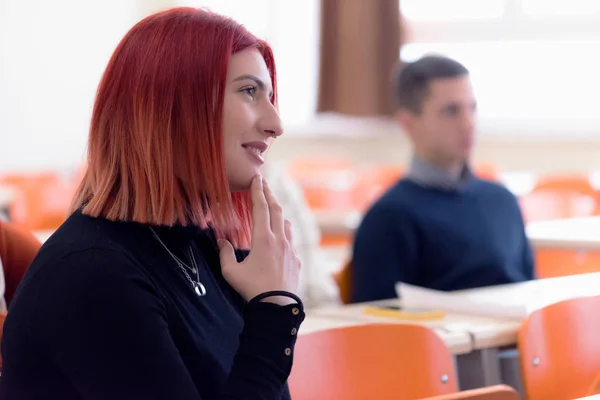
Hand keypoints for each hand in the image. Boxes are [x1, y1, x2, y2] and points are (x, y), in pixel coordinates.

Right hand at [219, 175, 300, 304]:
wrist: (277, 306)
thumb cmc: (252, 289)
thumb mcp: (231, 272)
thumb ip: (225, 254)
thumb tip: (221, 241)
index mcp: (263, 239)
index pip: (260, 208)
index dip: (258, 192)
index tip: (257, 179)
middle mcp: (279, 240)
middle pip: (276, 210)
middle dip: (269, 194)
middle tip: (264, 183)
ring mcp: (290, 250)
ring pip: (286, 224)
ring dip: (279, 213)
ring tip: (273, 208)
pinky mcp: (296, 260)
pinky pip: (291, 240)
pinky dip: (285, 232)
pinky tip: (281, 236)